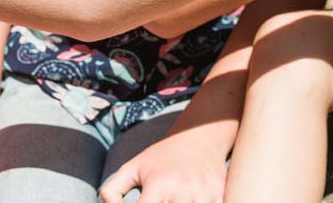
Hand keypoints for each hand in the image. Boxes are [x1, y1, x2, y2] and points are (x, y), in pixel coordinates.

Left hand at [99, 130, 226, 202]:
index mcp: (158, 185)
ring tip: (174, 200)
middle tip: (160, 201)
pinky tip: (192, 201)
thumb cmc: (162, 156)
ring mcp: (203, 195)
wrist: (201, 136)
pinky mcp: (220, 196)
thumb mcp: (133, 168)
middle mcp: (181, 191)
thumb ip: (112, 190)